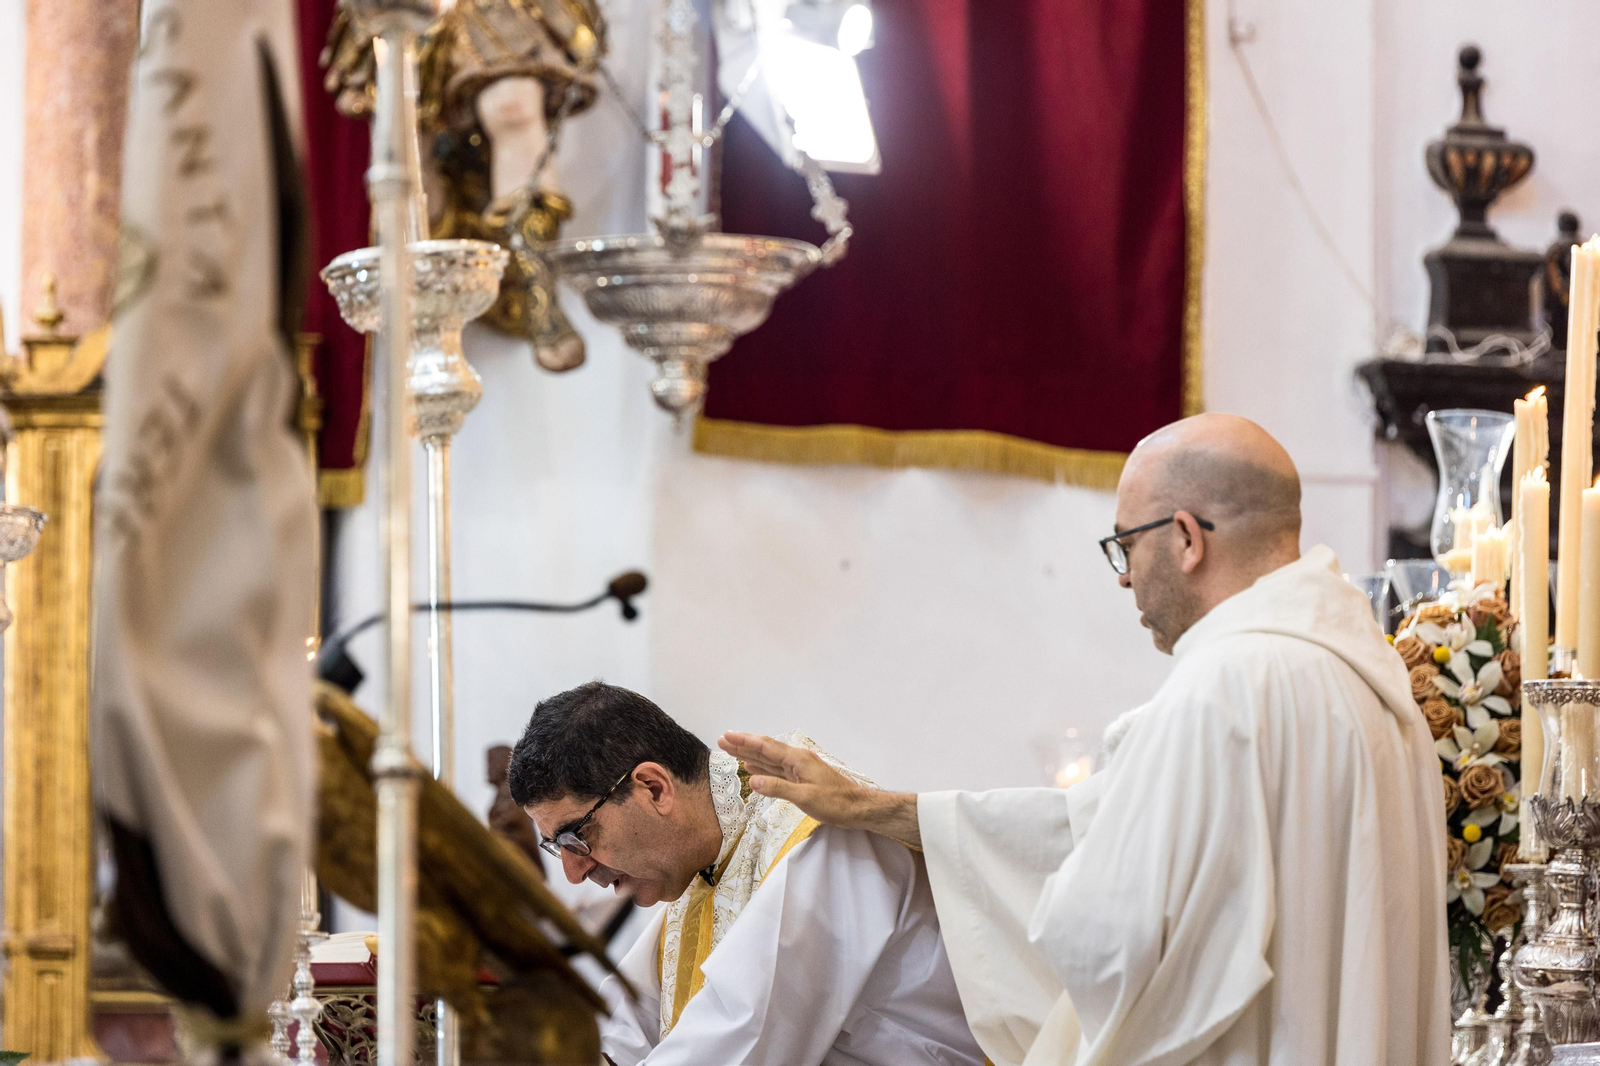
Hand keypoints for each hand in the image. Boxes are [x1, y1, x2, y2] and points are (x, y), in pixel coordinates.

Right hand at [718, 732, 920, 847]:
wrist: (857, 808)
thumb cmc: (834, 803)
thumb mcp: (805, 797)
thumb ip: (778, 788)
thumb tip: (752, 780)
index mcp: (797, 759)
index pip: (765, 747)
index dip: (745, 741)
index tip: (727, 735)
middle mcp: (796, 760)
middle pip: (765, 749)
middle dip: (743, 744)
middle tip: (722, 740)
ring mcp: (799, 769)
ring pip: (769, 759)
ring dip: (750, 754)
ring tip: (732, 751)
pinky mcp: (801, 779)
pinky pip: (776, 769)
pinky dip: (762, 767)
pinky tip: (753, 768)